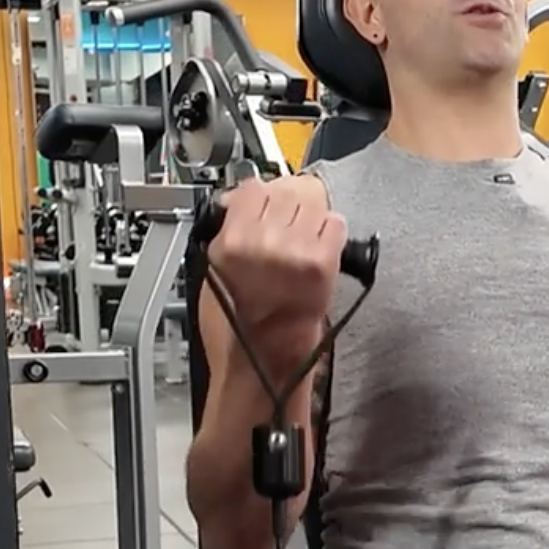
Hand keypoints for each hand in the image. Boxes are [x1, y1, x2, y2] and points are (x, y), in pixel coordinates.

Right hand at [205, 178, 346, 355]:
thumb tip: (241, 202)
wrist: (265, 360)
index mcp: (231, 241)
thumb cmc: (237, 325)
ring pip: (314, 203)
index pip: (253, 188)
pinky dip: (331, 232)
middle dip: (291, 202)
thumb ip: (229, 229)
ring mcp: (294, 251)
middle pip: (287, 190)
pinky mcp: (322, 263)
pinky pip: (334, 224)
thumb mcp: (214, 269)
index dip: (264, 195)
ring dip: (313, 216)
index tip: (268, 204)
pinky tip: (321, 249)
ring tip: (306, 239)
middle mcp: (262, 242)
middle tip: (292, 223)